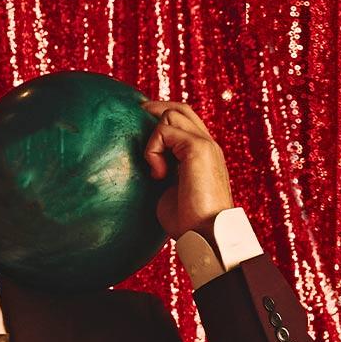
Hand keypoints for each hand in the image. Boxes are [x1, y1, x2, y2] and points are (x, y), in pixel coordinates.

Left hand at [141, 100, 234, 238]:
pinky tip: (157, 174)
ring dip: (153, 138)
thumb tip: (144, 169)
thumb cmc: (187, 222)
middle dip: (153, 108)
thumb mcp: (169, 192)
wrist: (207, 233)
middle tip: (133, 116)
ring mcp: (205, 144)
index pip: (184, 121)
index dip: (161, 116)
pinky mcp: (199, 148)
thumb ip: (162, 173)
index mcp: (202, 154)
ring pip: (172, 114)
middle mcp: (207, 144)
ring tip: (154, 169)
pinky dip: (153, 150)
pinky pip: (165, 130)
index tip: (138, 122)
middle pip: (180, 108)